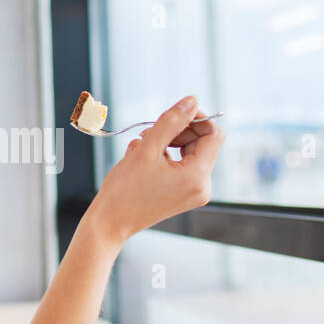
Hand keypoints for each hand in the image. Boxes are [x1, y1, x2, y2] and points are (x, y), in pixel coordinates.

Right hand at [85, 95, 223, 244]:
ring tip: (141, 147)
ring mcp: (193, 193)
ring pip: (188, 153)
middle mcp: (201, 187)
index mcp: (198, 176)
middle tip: (150, 131)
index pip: (213, 135)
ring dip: (167, 142)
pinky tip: (141, 159)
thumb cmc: (125, 189)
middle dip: (177, 132)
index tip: (174, 113)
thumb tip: (191, 100)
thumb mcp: (147, 148)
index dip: (196, 119)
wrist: (110, 222)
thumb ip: (171, 121)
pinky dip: (164, 156)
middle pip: (201, 143)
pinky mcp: (182, 195)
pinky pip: (181, 166)